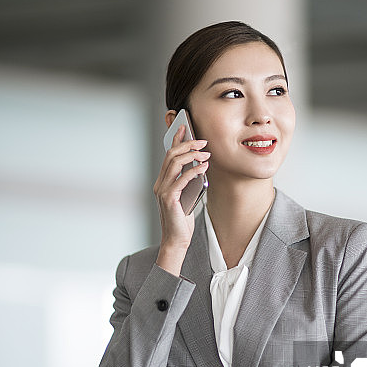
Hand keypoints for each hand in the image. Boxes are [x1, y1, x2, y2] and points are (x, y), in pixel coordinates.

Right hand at [154, 125, 209, 272]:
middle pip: (171, 155)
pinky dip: (194, 170)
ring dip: (191, 155)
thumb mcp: (187, 195)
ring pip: (174, 163)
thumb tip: (200, 165)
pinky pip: (182, 179)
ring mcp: (163, 190)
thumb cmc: (183, 219)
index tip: (185, 127)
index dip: (175, 139)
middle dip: (186, 144)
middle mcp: (160, 183)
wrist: (177, 239)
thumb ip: (189, 181)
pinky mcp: (169, 198)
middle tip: (202, 141)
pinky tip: (204, 167)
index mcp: (163, 181)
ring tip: (206, 153)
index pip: (168, 155)